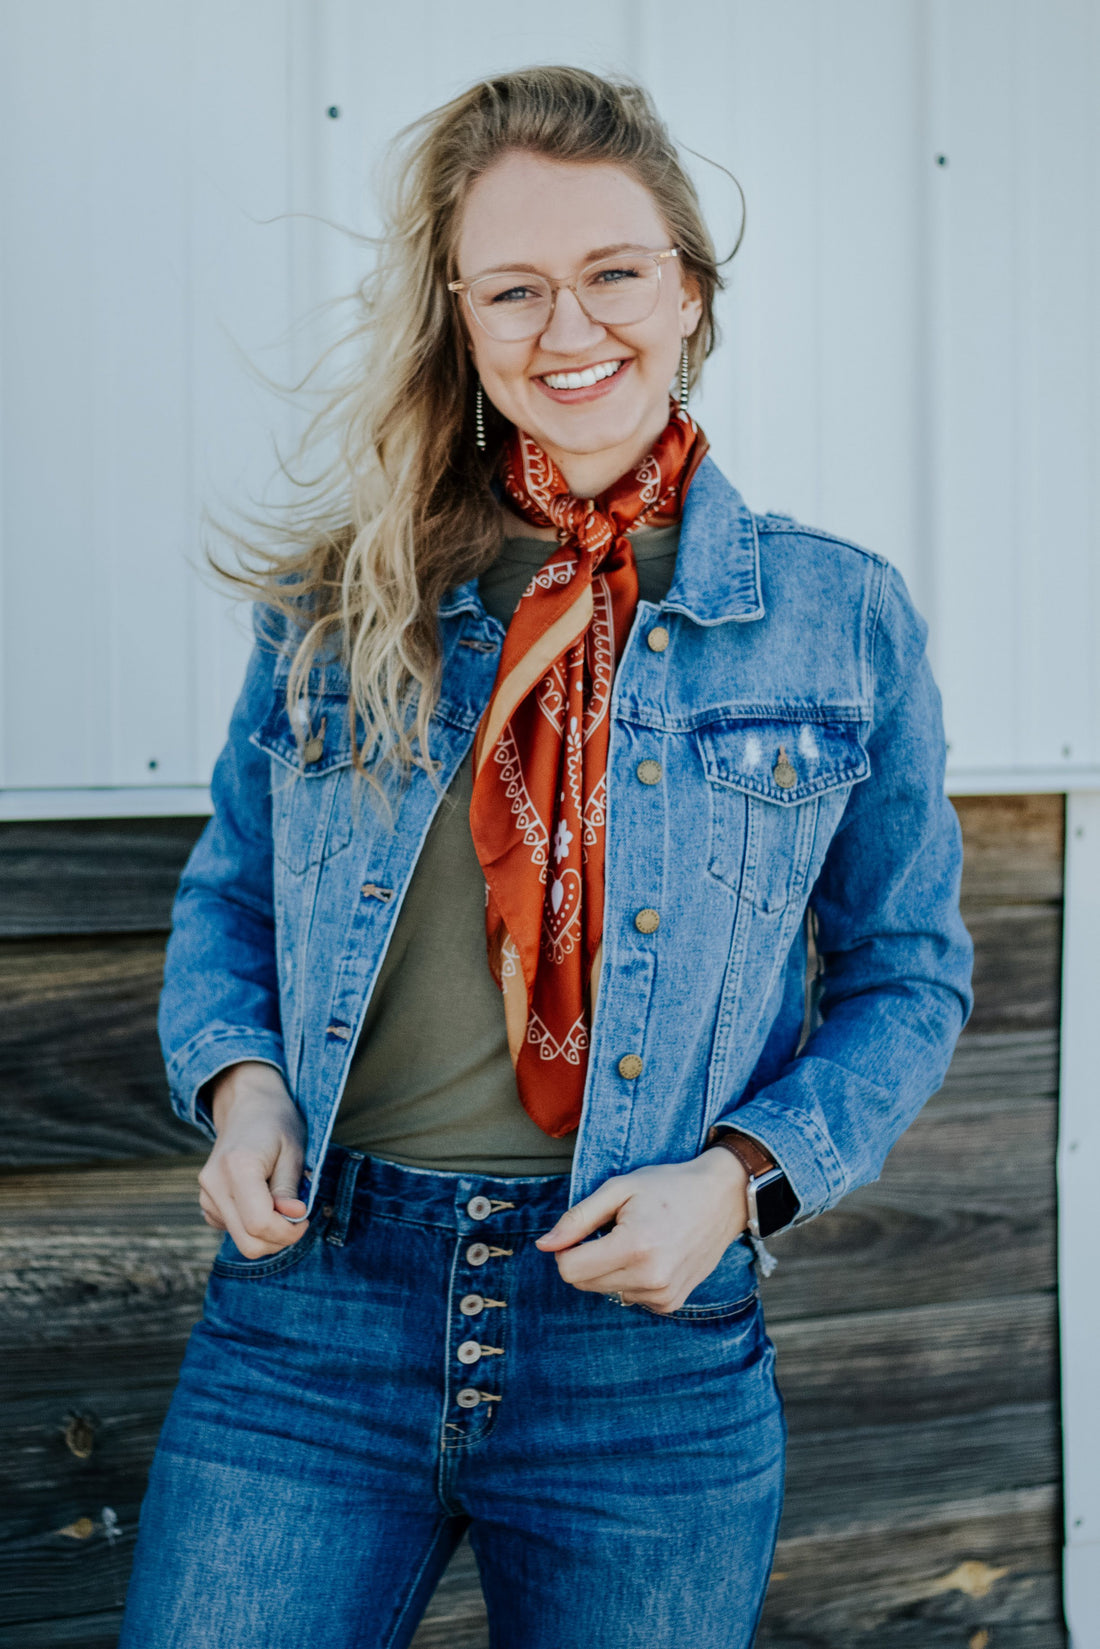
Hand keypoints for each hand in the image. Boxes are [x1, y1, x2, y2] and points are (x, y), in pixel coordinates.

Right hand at [196, 1062, 308, 1257]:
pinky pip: (232, 1231)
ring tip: (282, 1203)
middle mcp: (214, 1183)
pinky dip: (253, 1227)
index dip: (288, 1232)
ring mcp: (206, 1194)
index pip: (259, 1224)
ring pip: (240, 1240)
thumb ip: (289, 1188)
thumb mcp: (293, 1151)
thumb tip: (294, 1218)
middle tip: (298, 1218)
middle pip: (247, 1242)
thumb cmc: (277, 1124)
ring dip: (268, 1234)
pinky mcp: (206, 1202)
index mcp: (237, 1166)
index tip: (305, 1218)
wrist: (248, 1106)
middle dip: (279, 1239)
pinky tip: (263, 1201)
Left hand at [535, 1148, 748, 1313]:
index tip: (584, 1230)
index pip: (570, 1270)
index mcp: (634, 1247)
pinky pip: (628, 1297)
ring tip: (638, 1240)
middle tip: (616, 1230)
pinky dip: (630, 1278)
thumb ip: (577, 1218)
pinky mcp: (670, 1303)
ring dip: (610, 1268)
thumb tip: (544, 1245)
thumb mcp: (618, 1189)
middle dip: (588, 1257)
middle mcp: (650, 1278)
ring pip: (605, 1291)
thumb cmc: (668, 1187)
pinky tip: (651, 1255)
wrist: (721, 1199)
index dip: (567, 1249)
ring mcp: (663, 1295)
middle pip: (584, 1283)